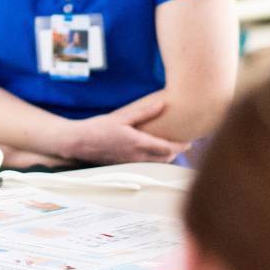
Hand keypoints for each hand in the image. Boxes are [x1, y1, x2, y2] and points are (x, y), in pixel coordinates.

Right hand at [64, 96, 188, 163]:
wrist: (79, 143)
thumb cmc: (98, 128)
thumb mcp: (122, 117)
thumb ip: (144, 112)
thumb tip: (162, 104)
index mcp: (138, 143)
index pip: (167, 148)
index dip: (181, 146)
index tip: (190, 142)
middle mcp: (136, 156)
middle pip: (165, 158)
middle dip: (176, 152)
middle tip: (185, 144)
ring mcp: (130, 162)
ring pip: (155, 163)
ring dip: (166, 157)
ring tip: (172, 148)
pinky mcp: (124, 164)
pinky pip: (145, 164)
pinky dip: (154, 159)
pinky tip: (153, 152)